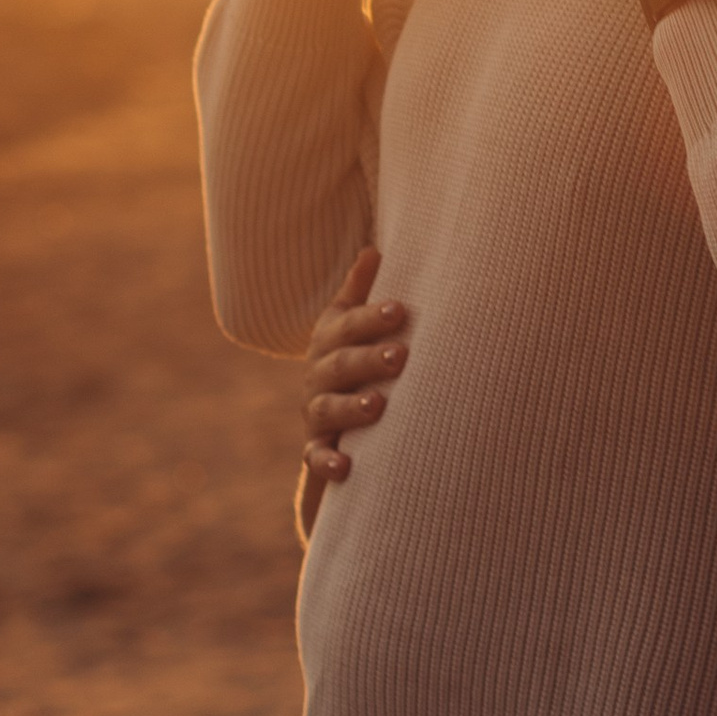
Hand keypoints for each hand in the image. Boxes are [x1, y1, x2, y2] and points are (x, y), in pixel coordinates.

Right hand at [297, 246, 411, 539]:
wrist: (328, 422)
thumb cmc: (351, 361)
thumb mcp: (349, 326)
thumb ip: (360, 292)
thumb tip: (373, 249)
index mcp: (330, 340)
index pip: (349, 325)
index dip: (373, 318)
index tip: (401, 311)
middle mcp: (319, 376)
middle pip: (341, 365)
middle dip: (369, 359)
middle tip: (400, 355)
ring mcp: (316, 413)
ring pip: (328, 409)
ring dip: (351, 407)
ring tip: (378, 405)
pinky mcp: (316, 449)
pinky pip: (316, 458)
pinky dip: (327, 463)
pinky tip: (346, 466)